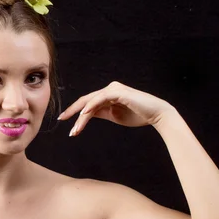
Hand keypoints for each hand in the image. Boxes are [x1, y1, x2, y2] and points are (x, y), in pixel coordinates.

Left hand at [57, 81, 175, 135]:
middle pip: (85, 101)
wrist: (157, 114)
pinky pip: (100, 99)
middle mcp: (109, 89)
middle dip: (72, 112)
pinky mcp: (119, 92)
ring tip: (75, 129)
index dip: (74, 110)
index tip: (64, 119)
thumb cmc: (137, 115)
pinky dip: (91, 106)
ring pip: (91, 102)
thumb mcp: (114, 115)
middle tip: (61, 120)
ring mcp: (114, 89)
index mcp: (107, 94)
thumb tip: (85, 116)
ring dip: (81, 117)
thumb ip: (101, 113)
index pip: (87, 102)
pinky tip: (83, 115)